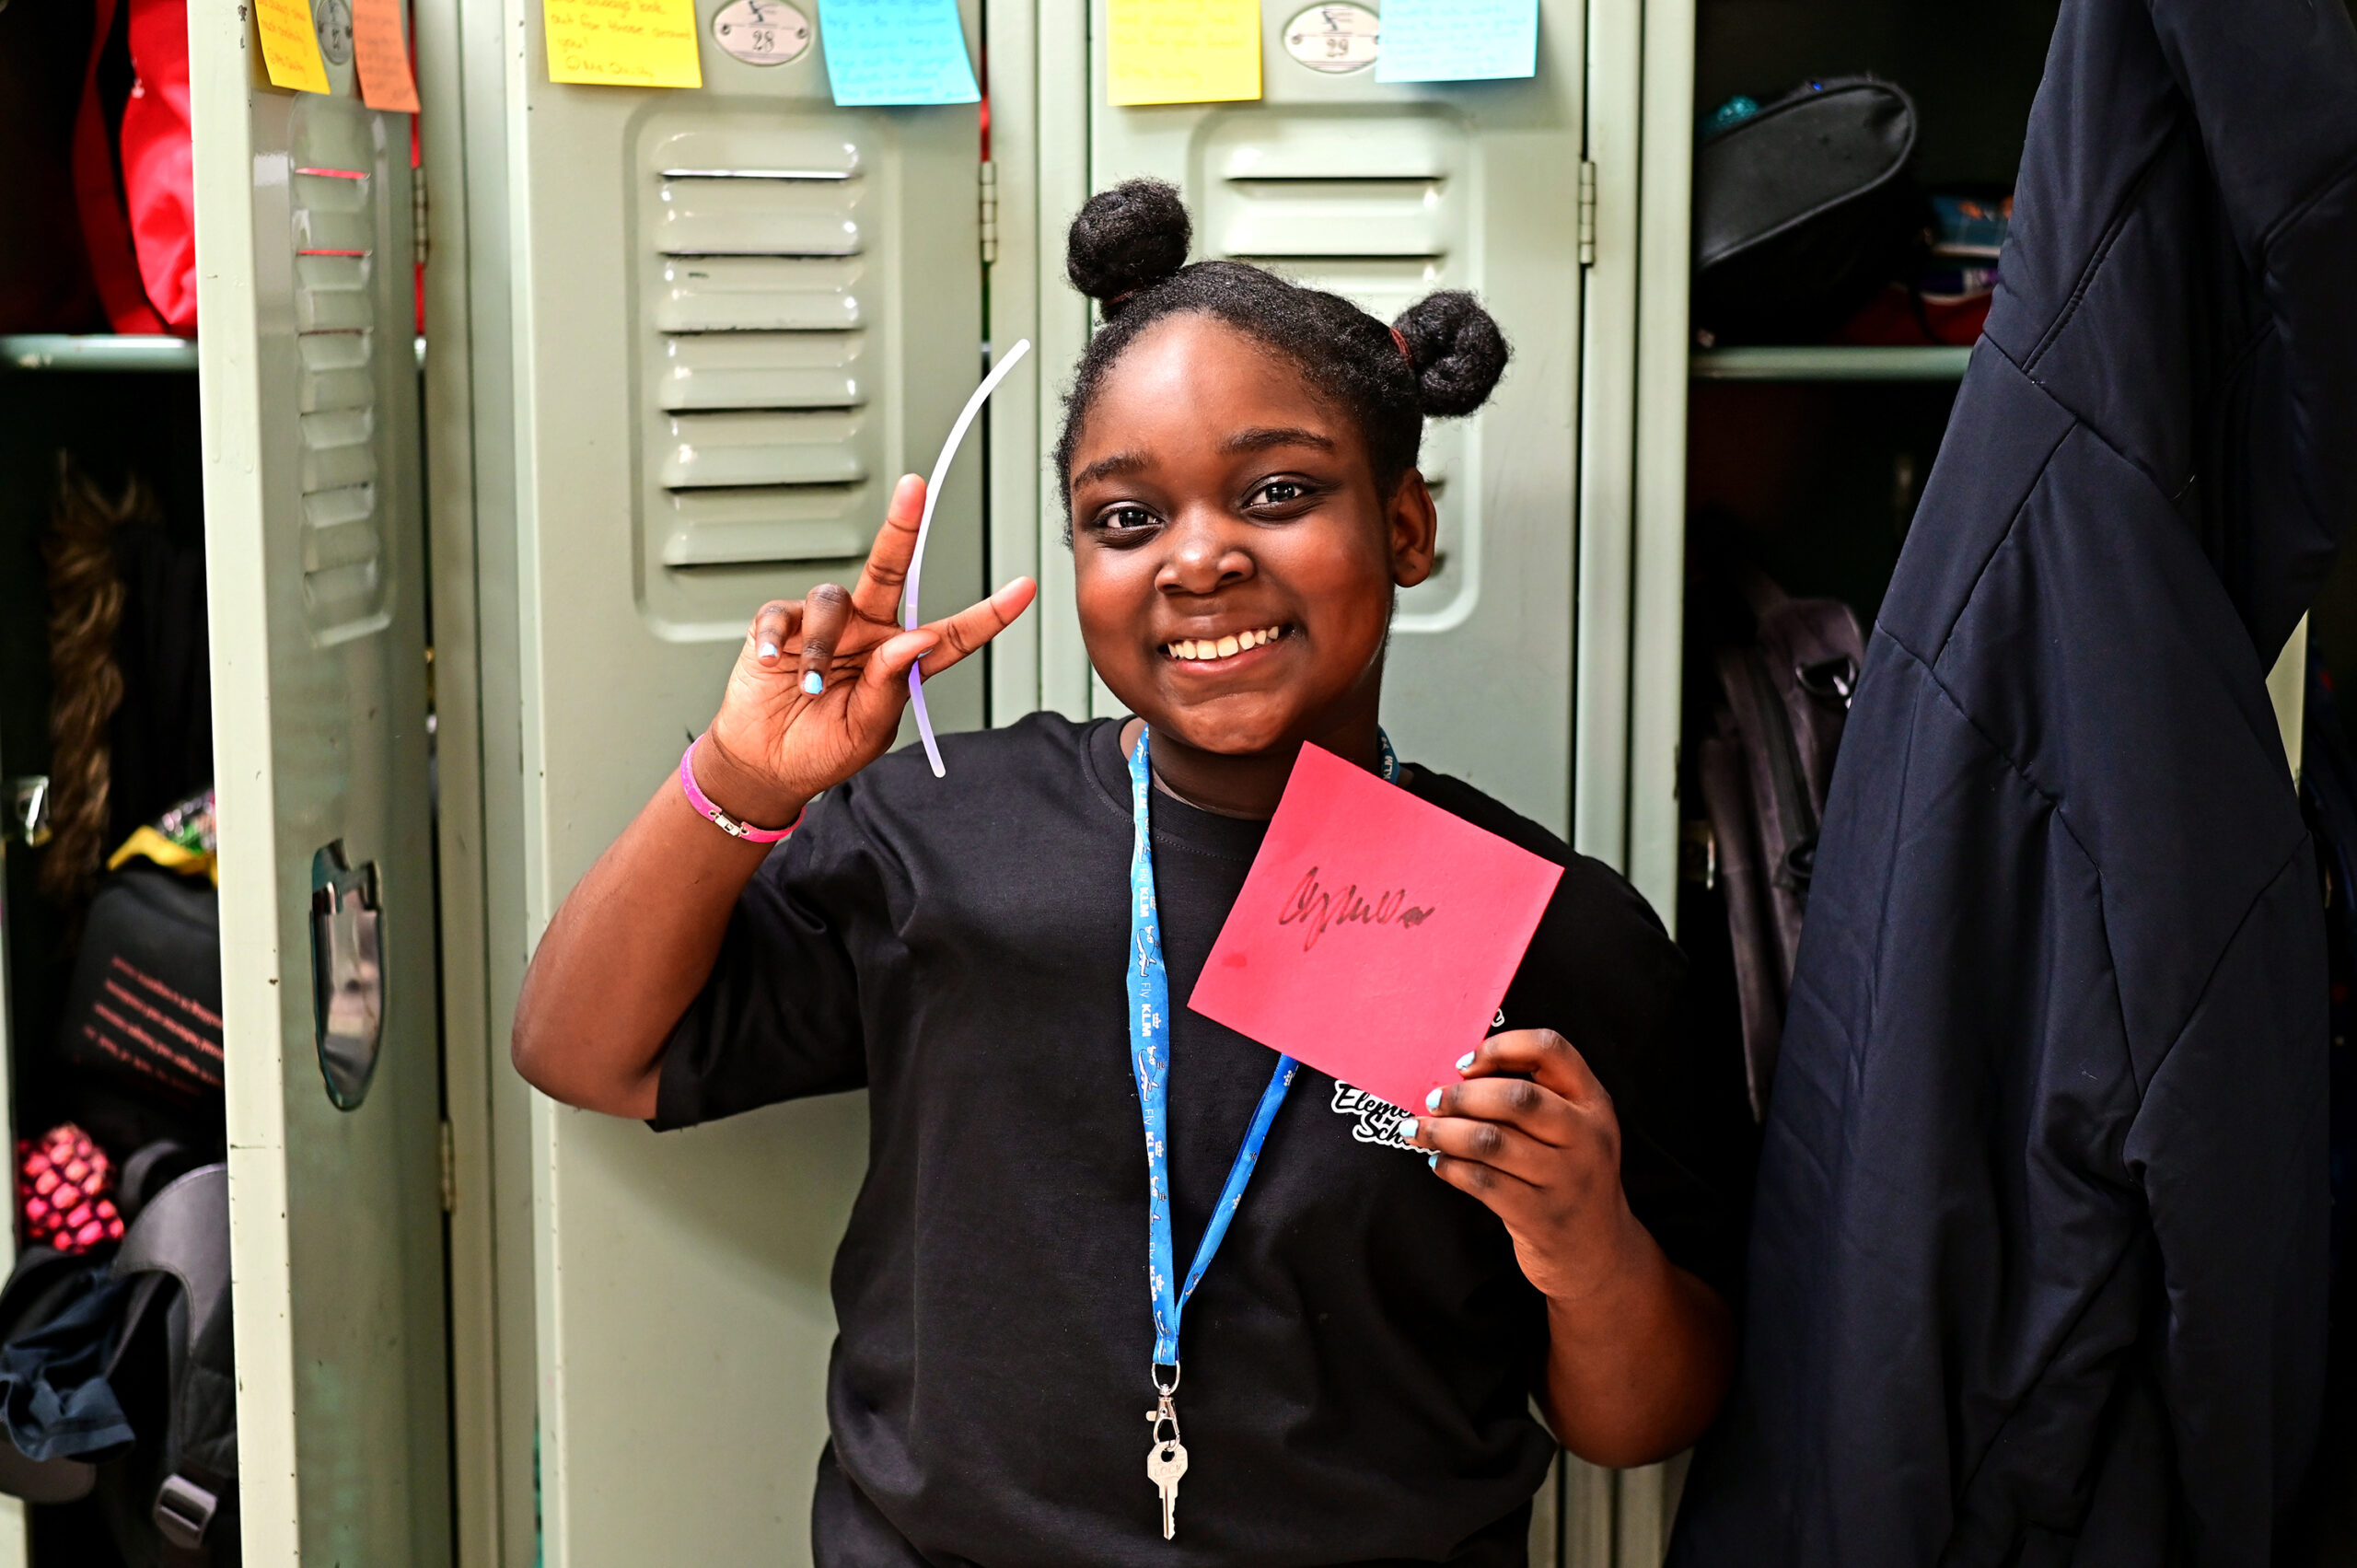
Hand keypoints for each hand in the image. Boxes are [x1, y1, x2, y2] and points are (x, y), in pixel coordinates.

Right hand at [699, 473, 1037, 823]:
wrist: (766, 764)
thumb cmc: (822, 749)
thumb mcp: (866, 729)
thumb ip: (890, 685)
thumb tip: (915, 639)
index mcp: (900, 661)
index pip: (951, 634)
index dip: (987, 614)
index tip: (1023, 589)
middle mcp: (868, 633)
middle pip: (889, 573)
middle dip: (903, 530)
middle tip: (914, 490)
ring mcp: (825, 627)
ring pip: (832, 599)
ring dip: (820, 643)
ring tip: (809, 685)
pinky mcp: (780, 626)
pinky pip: (782, 614)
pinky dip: (776, 638)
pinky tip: (774, 662)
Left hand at [1407, 1030, 1649, 1303]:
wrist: (1599, 1254)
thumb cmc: (1570, 1178)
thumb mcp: (1574, 1131)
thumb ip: (1537, 1097)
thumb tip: (1462, 1075)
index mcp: (1594, 1104)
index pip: (1551, 1050)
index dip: (1502, 1047)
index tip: (1466, 1062)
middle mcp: (1587, 1138)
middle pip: (1518, 1097)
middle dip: (1464, 1095)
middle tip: (1434, 1100)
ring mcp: (1567, 1180)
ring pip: (1493, 1141)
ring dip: (1445, 1132)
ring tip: (1419, 1130)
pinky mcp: (1542, 1217)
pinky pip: (1484, 1182)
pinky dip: (1451, 1167)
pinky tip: (1437, 1162)